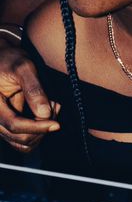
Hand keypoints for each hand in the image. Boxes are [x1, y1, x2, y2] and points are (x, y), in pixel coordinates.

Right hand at [0, 38, 60, 152]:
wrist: (2, 58)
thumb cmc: (10, 59)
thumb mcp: (23, 67)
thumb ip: (34, 89)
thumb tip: (45, 114)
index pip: (14, 125)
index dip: (37, 127)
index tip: (56, 124)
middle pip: (20, 138)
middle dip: (42, 127)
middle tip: (55, 105)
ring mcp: (1, 123)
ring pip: (24, 142)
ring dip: (42, 131)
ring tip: (51, 106)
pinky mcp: (9, 125)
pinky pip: (25, 138)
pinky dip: (39, 130)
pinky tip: (46, 111)